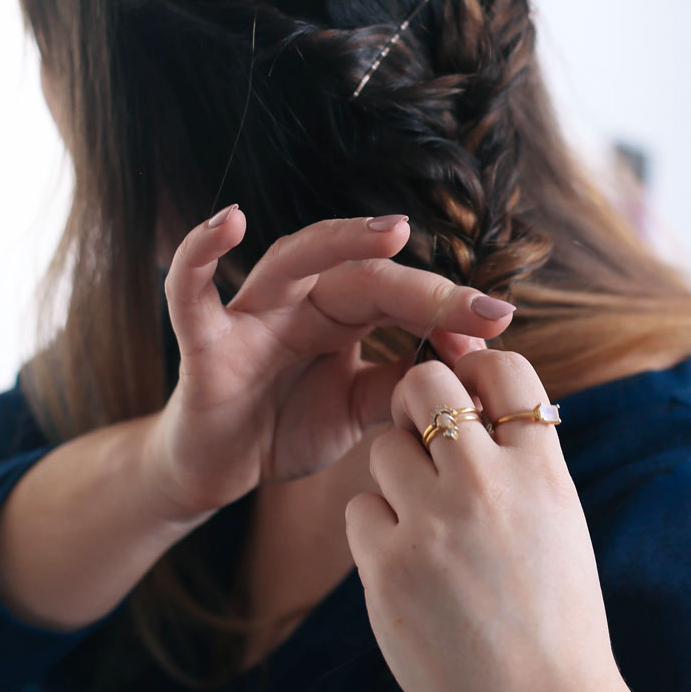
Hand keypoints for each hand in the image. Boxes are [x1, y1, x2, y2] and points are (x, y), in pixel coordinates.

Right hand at [145, 210, 515, 521]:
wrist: (217, 470)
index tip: (500, 325)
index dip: (449, 310)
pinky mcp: (204, 342)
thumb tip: (469, 368)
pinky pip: (191, 292)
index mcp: (342, 313)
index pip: (402, 296)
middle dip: (426, 290)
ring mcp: (252, 314)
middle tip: (483, 308)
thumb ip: (401, 383)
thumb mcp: (358, 407)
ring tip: (393, 231)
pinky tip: (230, 220)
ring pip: (294, 261)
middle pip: (365, 276)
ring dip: (341, 240)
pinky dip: (201, 252)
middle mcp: (301, 300)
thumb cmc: (286, 426)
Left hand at [345, 350, 638, 691]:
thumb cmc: (555, 618)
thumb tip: (478, 407)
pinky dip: (376, 531)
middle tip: (425, 436)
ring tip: (425, 523)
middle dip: (419, 401)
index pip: (504, 370)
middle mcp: (487, 485)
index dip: (478, 366)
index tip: (469, 389)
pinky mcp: (387, 569)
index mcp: (542, 471)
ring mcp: (432, 525)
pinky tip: (406, 566)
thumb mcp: (560, 523)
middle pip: (426, 385)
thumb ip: (521, 463)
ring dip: (397, 474)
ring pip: (385, 447)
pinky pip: (359, 510)